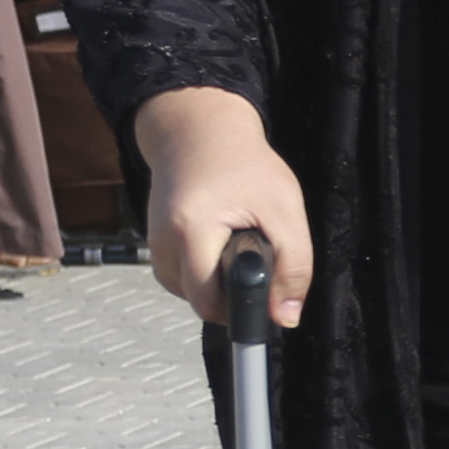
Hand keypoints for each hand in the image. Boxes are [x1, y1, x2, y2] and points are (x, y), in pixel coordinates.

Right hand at [133, 88, 310, 327]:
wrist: (200, 131)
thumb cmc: (244, 163)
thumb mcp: (285, 210)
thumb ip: (294, 266)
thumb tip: (284, 317)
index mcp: (191, 230)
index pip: (208, 303)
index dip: (239, 308)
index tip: (261, 293)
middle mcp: (162, 241)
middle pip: (198, 301)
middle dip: (230, 291)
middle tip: (251, 255)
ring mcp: (154, 243)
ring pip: (188, 293)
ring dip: (216, 282)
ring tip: (233, 244)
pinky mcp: (154, 243)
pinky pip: (180, 278)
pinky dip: (202, 272)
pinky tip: (218, 246)